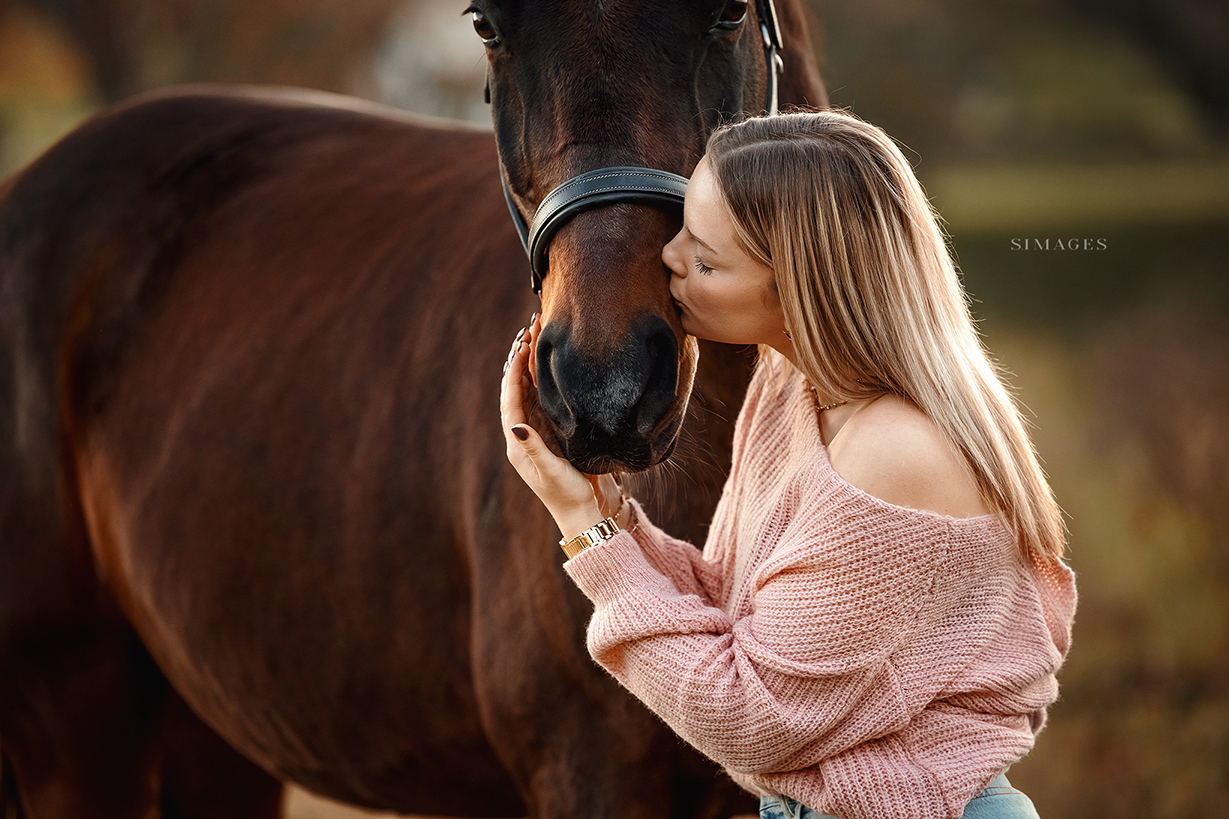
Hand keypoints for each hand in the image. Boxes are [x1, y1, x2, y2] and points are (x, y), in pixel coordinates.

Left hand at [500, 315, 606, 539]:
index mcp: (518, 443)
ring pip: (529, 390)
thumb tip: (517, 427)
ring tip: (536, 336)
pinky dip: (544, 377)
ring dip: (531, 364)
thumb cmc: (569, 496)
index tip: (521, 344)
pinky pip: (544, 398)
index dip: (514, 370)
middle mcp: (525, 434)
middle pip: (517, 388)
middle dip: (520, 358)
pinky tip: (551, 361)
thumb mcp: (552, 473)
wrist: (586, 513)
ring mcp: (539, 431)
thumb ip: (535, 449)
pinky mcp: (554, 432)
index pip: (511, 398)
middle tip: (529, 329)